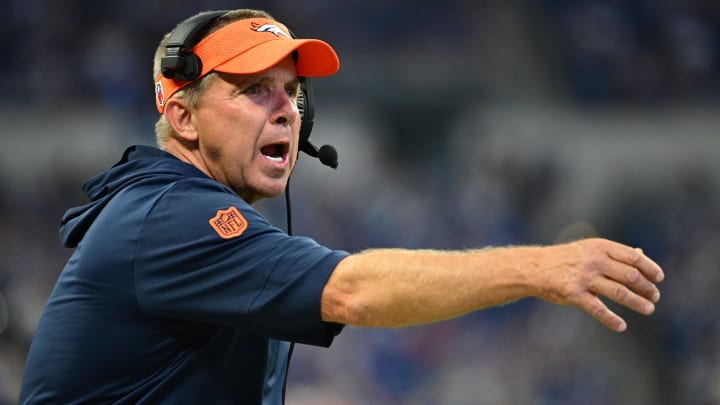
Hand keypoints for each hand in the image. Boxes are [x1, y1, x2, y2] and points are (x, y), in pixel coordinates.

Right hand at [534, 238, 663, 331]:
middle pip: (630, 275)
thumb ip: (614, 253)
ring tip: (648, 309)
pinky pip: (598, 309)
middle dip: (646, 287)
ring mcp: (583, 278)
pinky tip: (621, 326)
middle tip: (655, 297)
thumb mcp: (589, 249)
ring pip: (619, 292)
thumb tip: (641, 254)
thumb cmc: (565, 259)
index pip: (633, 257)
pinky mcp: (573, 294)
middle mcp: (594, 261)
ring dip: (638, 303)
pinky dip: (612, 320)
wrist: (535, 267)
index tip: (659, 279)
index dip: (650, 268)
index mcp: (599, 247)